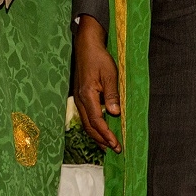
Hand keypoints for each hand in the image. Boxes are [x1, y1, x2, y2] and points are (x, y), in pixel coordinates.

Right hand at [73, 14, 121, 152]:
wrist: (86, 46)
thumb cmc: (98, 58)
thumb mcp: (110, 74)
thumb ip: (111, 94)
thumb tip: (114, 113)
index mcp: (87, 95)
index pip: (96, 121)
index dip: (106, 134)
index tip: (116, 144)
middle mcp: (80, 99)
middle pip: (89, 126)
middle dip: (101, 139)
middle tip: (114, 149)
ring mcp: (79, 98)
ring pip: (86, 123)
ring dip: (97, 135)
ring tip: (108, 144)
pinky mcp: (80, 96)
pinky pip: (86, 116)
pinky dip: (93, 126)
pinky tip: (101, 128)